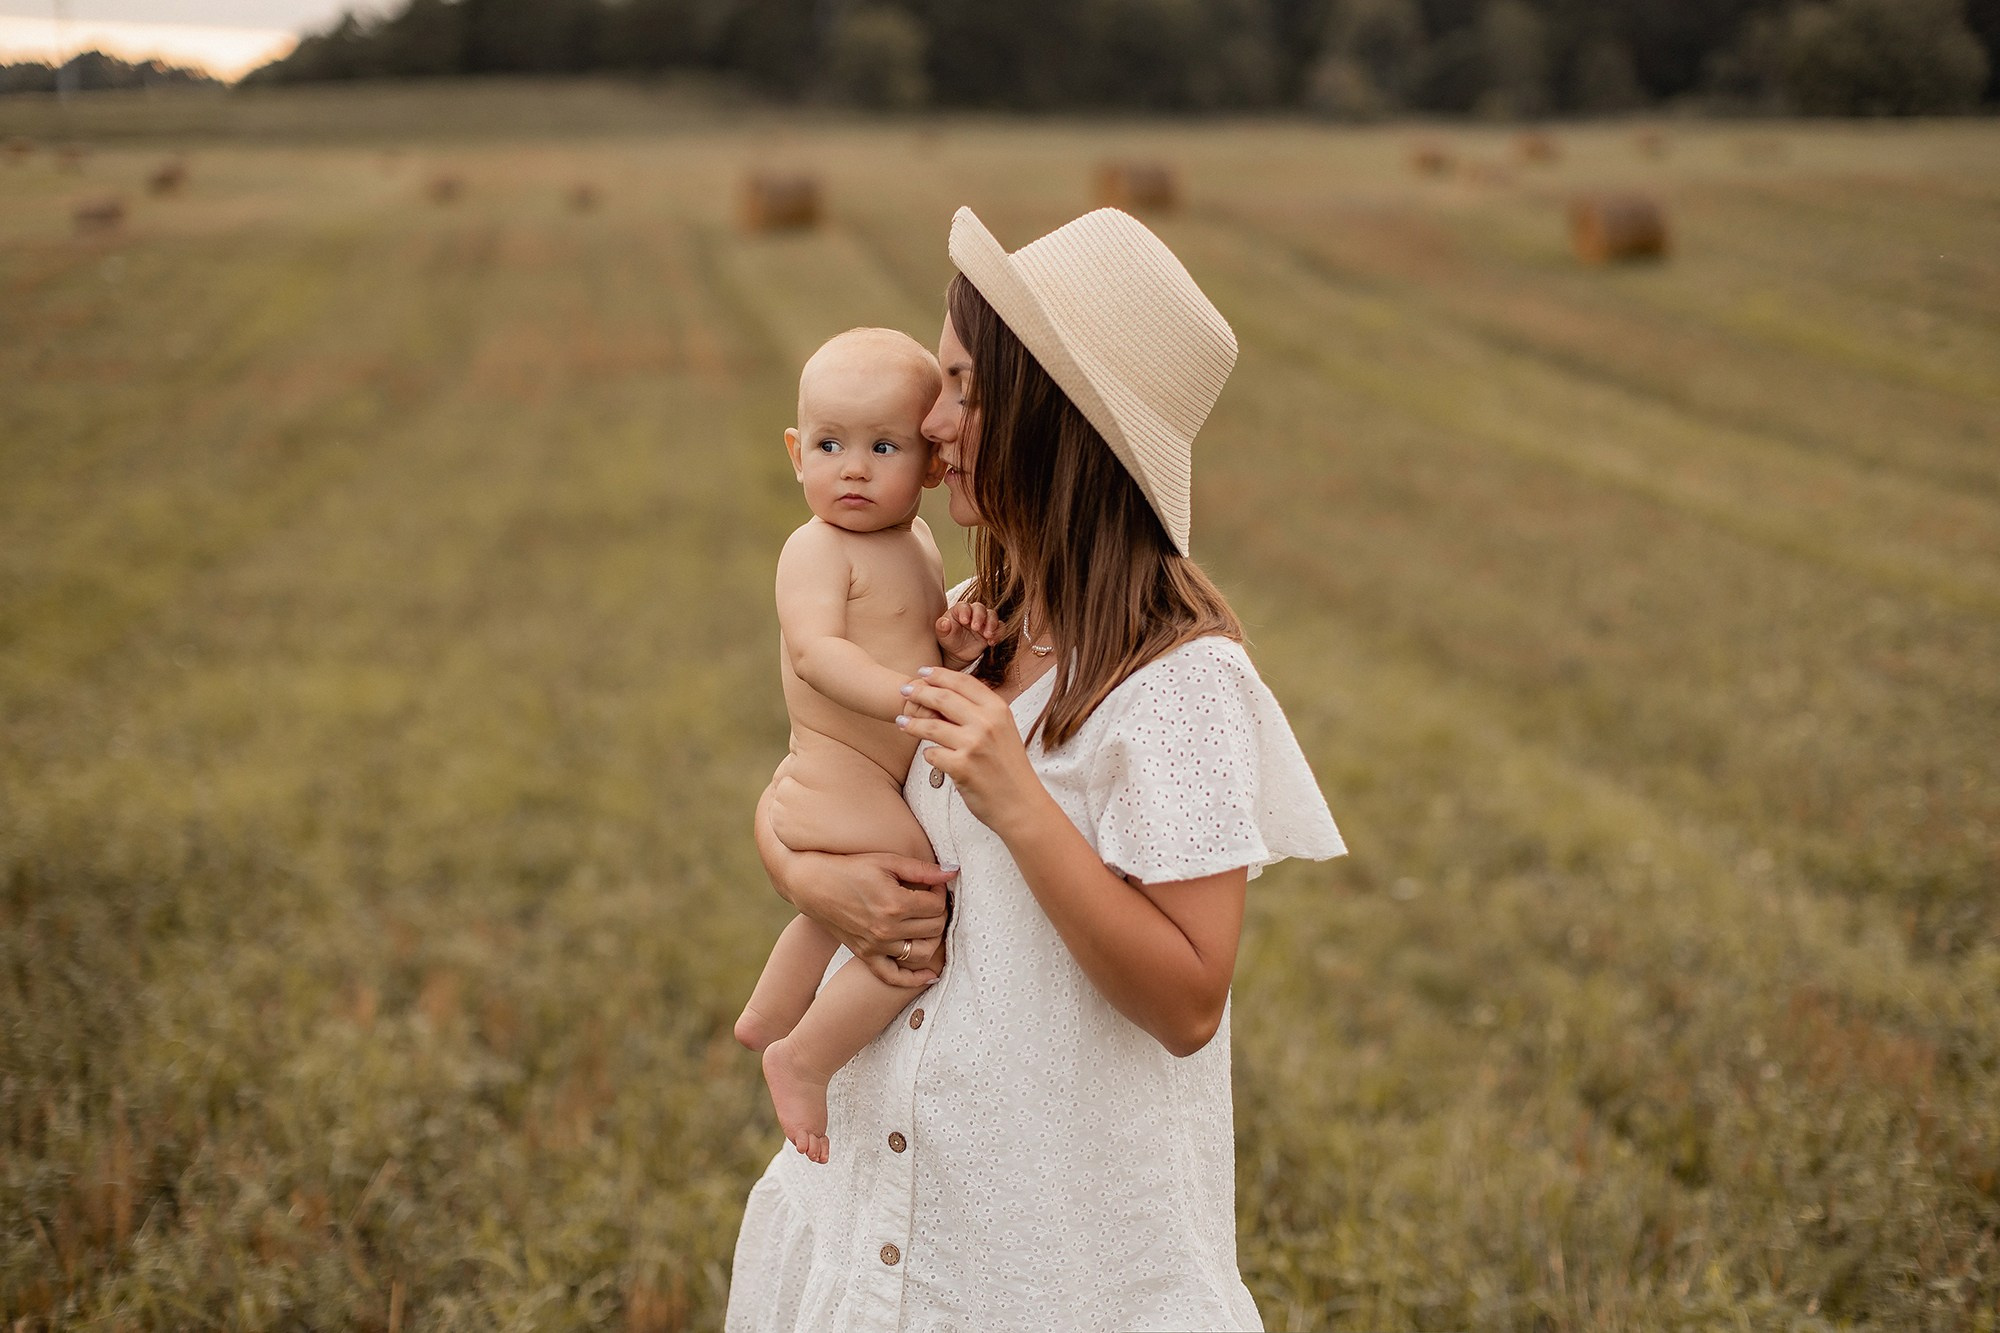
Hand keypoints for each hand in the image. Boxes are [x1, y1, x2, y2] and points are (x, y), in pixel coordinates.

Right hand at [781, 849, 953, 986]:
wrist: (812, 884)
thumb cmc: (850, 867)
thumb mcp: (887, 861)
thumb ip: (922, 870)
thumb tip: (953, 872)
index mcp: (894, 904)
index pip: (937, 905)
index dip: (941, 892)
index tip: (934, 884)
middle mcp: (886, 929)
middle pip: (934, 928)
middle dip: (940, 912)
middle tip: (933, 900)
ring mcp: (876, 946)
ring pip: (923, 953)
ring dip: (934, 939)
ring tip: (929, 923)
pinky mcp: (865, 955)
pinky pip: (894, 976)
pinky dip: (914, 979)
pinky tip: (930, 974)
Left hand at [896, 668, 1050, 836]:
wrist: (1021, 805)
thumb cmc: (1010, 769)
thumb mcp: (1004, 732)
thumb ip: (982, 713)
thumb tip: (950, 696)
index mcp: (998, 710)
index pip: (963, 682)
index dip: (939, 675)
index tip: (922, 672)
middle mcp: (987, 723)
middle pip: (943, 698)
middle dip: (919, 692)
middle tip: (904, 691)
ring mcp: (973, 745)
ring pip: (931, 726)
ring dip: (912, 723)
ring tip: (901, 722)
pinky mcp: (961, 767)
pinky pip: (932, 754)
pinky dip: (929, 754)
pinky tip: (930, 755)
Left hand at [936, 600, 1001, 668]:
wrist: (958, 652)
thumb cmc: (949, 639)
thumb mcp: (943, 635)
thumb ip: (942, 628)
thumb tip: (944, 623)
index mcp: (959, 610)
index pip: (964, 606)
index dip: (965, 612)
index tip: (964, 621)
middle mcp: (973, 612)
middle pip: (980, 608)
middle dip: (980, 617)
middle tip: (976, 628)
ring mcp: (984, 620)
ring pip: (992, 615)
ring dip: (991, 624)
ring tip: (987, 636)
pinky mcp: (992, 630)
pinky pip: (1000, 628)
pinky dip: (998, 634)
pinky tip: (992, 642)